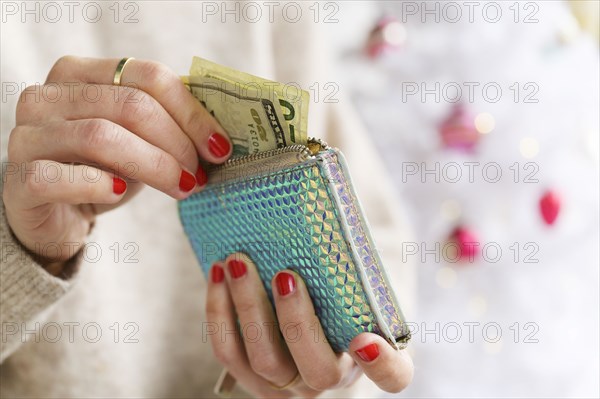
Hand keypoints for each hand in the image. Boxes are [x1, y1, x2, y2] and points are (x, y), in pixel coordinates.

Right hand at [3, 56, 230, 268]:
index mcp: (79, 73)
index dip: (192, 112)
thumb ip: (167, 124)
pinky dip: (100, 185)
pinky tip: (121, 193)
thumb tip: (221, 137)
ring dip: (154, 165)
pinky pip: (61, 176)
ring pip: (102, 136)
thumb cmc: (102, 169)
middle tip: (200, 173)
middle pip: (130, 105)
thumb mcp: (137, 139)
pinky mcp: (20, 179)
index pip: (147, 76)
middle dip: (178, 142)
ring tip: (182, 187)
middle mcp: (47, 96)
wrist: (55, 212)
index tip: (220, 146)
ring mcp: (28, 135)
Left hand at [206, 253, 413, 397]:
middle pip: (317, 370)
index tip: (364, 338)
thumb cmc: (331, 287)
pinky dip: (220, 312)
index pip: (393, 376)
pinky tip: (218, 273)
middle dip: (297, 321)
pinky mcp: (249, 375)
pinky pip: (229, 352)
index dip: (382, 364)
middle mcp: (328, 378)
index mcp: (369, 357)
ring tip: (238, 263)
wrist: (298, 306)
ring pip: (264, 361)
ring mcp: (286, 383)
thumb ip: (350, 261)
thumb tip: (327, 209)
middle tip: (285, 275)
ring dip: (249, 309)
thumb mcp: (349, 277)